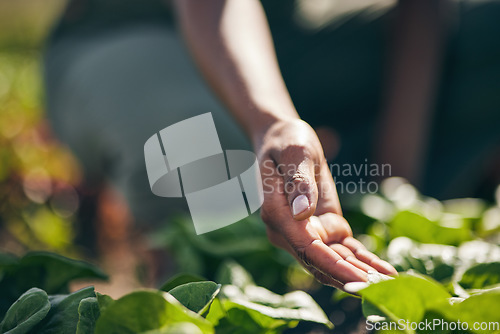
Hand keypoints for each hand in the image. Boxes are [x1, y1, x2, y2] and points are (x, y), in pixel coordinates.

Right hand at [256, 119, 396, 289]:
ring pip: (335, 262)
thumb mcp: (294, 152)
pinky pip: (344, 250)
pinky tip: (386, 273)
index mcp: (277, 214)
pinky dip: (364, 261)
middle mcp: (289, 231)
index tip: (360, 281)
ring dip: (362, 275)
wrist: (285, 140)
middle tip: (383, 292)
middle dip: (352, 278)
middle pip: (321, 263)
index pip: (306, 248)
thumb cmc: (287, 141)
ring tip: (391, 287)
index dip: (333, 267)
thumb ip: (298, 182)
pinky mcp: (323, 228)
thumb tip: (303, 213)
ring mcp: (306, 232)